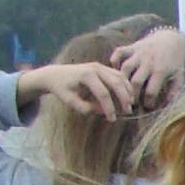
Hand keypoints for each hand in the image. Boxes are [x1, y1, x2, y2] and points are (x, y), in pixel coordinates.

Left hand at [19, 60, 137, 121]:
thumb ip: (87, 108)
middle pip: (116, 83)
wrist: (55, 74)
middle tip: (128, 111)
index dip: (109, 108)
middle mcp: (95, 68)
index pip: (103, 93)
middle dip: (124, 98)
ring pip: (120, 77)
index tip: (112, 119)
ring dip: (127, 90)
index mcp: (86, 76)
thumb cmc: (62, 89)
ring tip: (130, 104)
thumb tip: (103, 111)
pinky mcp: (103, 67)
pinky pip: (118, 74)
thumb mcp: (70, 101)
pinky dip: (125, 85)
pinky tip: (127, 95)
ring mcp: (100, 66)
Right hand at [111, 27, 184, 109]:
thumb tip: (167, 103)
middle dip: (132, 95)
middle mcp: (148, 62)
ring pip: (125, 68)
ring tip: (122, 90)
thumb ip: (175, 90)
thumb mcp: (179, 76)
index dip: (148, 102)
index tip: (147, 106)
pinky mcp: (131, 47)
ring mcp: (138, 53)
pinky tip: (115, 70)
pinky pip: (119, 52)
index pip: (151, 91)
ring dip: (122, 81)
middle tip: (132, 102)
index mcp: (160, 71)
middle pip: (135, 81)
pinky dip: (114, 61)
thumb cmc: (175, 60)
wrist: (171, 38)